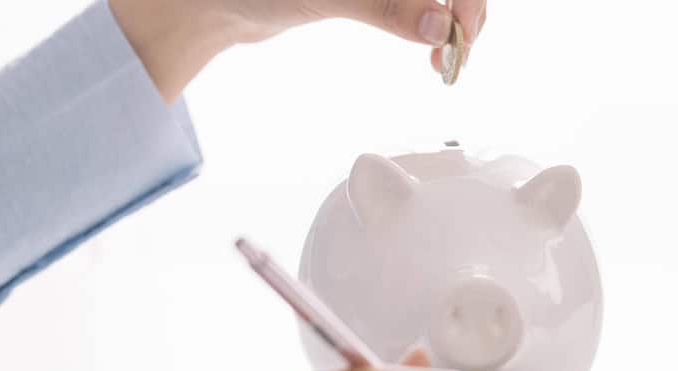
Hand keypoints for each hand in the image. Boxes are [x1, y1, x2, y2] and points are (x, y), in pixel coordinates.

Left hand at [109, 0, 486, 101]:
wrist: (213, 3)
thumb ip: (386, 6)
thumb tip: (438, 26)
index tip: (459, 29)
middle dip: (464, 9)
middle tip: (457, 53)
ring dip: (453, 21)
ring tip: (446, 58)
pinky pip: (418, 2)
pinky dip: (434, 23)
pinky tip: (433, 46)